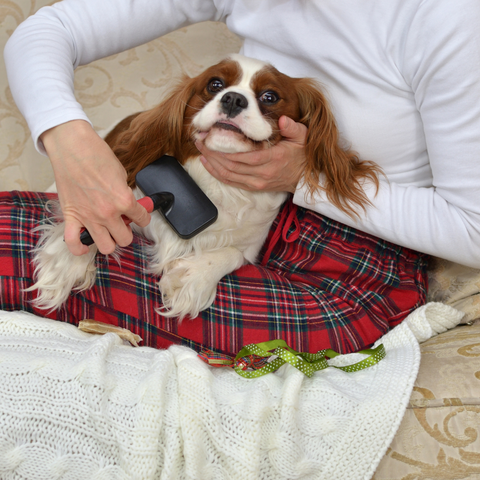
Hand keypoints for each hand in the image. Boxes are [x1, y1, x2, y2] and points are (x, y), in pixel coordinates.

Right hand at [41, 120, 149, 255]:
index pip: (142, 219)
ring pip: (105, 247)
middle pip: (125, 239)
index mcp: (124, 200)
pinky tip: (85, 245)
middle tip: (122, 223)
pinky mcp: (71, 217)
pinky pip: (74, 243)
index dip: (143, 217)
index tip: (140, 216)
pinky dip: (79, 248)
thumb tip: (129, 206)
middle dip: (126, 232)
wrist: (72, 147)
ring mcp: (89, 217)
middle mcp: (108, 213)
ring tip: (107, 233)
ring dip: (109, 241)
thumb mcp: (121, 174)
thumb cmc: (97, 155)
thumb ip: (126, 194)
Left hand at [196, 116, 306, 192]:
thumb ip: (292, 128)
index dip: (225, 149)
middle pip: (231, 165)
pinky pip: (231, 182)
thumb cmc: (301, 155)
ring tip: (200, 150)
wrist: (304, 178)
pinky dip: (217, 174)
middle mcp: (262, 174)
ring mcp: (257, 183)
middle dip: (213, 153)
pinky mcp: (253, 187)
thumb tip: (283, 119)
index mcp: (273, 159)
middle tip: (200, 140)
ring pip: (228, 175)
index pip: (244, 156)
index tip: (212, 137)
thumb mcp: (302, 137)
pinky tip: (207, 164)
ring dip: (212, 163)